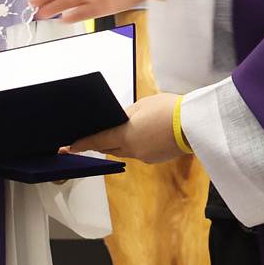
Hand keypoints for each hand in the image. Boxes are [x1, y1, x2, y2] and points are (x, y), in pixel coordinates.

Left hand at [68, 92, 184, 165]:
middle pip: (109, 149)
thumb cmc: (169, 110)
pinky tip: (145, 134)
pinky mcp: (155, 159)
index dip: (81, 144)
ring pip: (125, 151)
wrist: (195, 124)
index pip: (96, 141)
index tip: (68, 147)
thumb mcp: (142, 105)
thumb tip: (119, 120)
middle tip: (93, 136)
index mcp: (124, 135)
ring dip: (120, 143)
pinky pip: (140, 153)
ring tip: (124, 131)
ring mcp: (144, 157)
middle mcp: (131, 150)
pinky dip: (138, 145)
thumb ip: (127, 114)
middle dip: (101, 143)